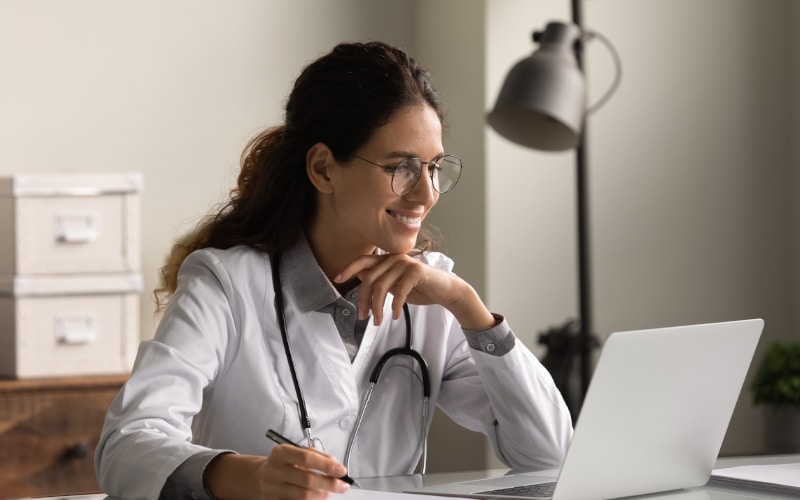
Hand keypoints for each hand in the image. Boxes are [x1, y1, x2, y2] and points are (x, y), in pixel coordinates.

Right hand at [204, 446, 349, 498]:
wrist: (257, 477)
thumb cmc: (283, 464)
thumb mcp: (296, 453)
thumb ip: (316, 456)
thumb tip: (335, 465)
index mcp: (281, 453)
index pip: (306, 458)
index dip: (326, 465)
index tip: (341, 470)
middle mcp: (274, 470)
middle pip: (307, 480)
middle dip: (329, 484)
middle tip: (342, 485)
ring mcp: (272, 489)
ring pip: (303, 496)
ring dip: (322, 495)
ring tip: (329, 492)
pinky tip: (316, 497)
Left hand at [335, 253, 494, 329]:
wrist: (445, 291)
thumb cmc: (420, 288)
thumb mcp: (395, 286)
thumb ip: (380, 280)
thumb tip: (360, 276)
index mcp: (388, 259)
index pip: (363, 260)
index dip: (348, 268)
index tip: (337, 279)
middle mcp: (394, 257)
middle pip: (369, 278)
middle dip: (364, 300)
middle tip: (364, 317)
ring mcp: (406, 263)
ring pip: (382, 286)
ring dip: (378, 307)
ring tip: (378, 321)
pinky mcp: (416, 272)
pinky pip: (399, 291)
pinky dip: (396, 306)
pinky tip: (396, 315)